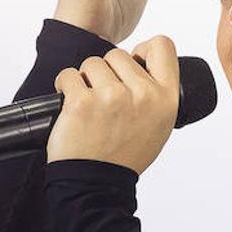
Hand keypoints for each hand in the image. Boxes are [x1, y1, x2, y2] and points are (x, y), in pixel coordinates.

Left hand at [46, 36, 180, 175]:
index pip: (162, 46)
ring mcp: (111, 96)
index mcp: (166, 98)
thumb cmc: (125, 156)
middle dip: (107, 73)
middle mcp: (142, 94)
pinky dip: (65, 87)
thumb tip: (140, 63)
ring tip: (89, 106)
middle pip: (118, 55)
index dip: (143, 51)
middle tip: (105, 101)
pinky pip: (69, 75)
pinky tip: (71, 107)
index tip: (132, 65)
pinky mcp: (82, 102)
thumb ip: (154, 93)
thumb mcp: (158, 125)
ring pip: (92, 63)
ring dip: (85, 80)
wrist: (97, 185)